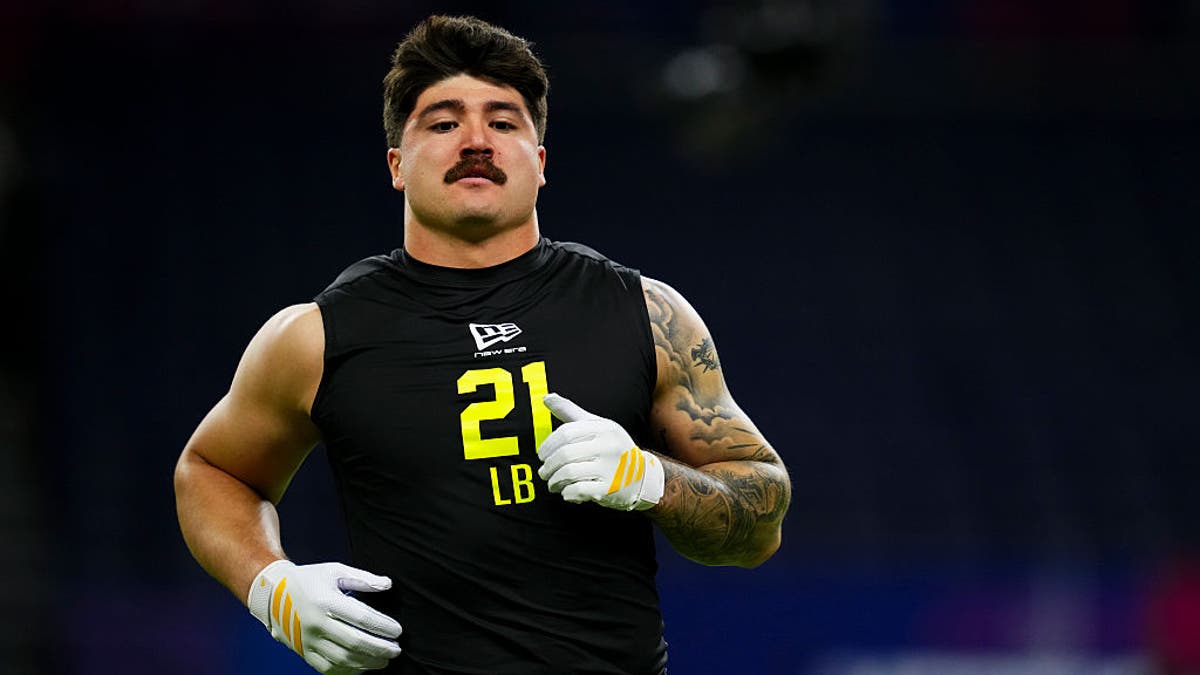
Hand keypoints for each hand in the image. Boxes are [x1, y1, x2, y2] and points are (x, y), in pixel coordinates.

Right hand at [247, 560, 401, 674]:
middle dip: (380, 648)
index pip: (361, 618)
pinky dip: (347, 671)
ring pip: (342, 659)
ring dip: (367, 662)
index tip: (398, 631)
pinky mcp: (303, 652)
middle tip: (396, 649)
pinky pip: (328, 668)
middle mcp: (316, 623)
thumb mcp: (335, 571)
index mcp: (326, 601)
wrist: (272, 594)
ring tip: (384, 660)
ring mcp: (308, 640)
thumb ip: (362, 578)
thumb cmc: (309, 580)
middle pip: (354, 642)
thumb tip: (387, 584)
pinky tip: (362, 667)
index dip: (383, 626)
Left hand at [536, 393, 663, 510]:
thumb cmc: (613, 448)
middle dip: (549, 466)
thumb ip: (571, 413)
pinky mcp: (609, 489)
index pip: (566, 433)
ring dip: (554, 481)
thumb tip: (547, 398)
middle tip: (544, 472)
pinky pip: (578, 490)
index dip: (548, 445)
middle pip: (565, 454)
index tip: (542, 455)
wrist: (642, 476)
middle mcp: (608, 446)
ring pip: (569, 473)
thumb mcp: (597, 426)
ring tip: (553, 483)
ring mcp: (610, 469)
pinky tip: (567, 492)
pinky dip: (567, 493)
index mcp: (603, 429)